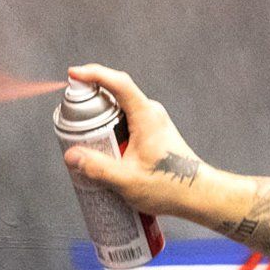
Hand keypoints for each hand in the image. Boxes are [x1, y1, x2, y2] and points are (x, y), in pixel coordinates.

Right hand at [60, 64, 212, 220]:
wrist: (198, 195)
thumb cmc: (171, 186)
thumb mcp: (127, 179)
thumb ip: (97, 167)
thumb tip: (72, 156)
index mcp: (146, 116)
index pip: (119, 83)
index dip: (94, 74)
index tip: (73, 74)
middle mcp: (151, 113)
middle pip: (114, 96)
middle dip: (90, 105)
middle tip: (71, 122)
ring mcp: (153, 123)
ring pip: (119, 113)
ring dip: (100, 122)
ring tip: (85, 143)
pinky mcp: (152, 134)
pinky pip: (126, 124)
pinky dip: (110, 132)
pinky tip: (102, 153)